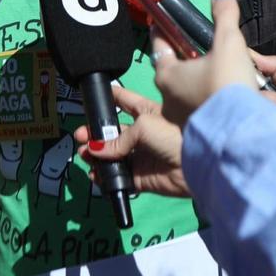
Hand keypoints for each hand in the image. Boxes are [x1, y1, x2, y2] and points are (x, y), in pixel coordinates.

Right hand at [73, 86, 189, 197]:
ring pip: (113, 156)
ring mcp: (142, 156)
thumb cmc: (173, 134)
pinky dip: (106, 177)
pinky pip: (120, 177)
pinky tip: (96, 175)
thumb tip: (96, 150)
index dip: (108, 98)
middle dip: (95, 133)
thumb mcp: (143, 126)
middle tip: (79, 136)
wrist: (195, 163)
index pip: (123, 100)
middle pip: (113, 132)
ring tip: (84, 155)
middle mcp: (142, 133)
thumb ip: (119, 139)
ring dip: (97, 155)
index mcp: (146, 112)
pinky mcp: (142, 177)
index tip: (91, 99)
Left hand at [154, 0, 257, 127]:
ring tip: (206, 74)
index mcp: (168, 74)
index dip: (161, 32)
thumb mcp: (229, 43)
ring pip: (182, 94)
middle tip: (185, 48)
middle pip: (169, 71)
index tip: (158, 22)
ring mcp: (179, 119)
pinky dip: (203, 102)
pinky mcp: (196, 134)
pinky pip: (196, 112)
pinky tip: (216, 99)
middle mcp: (168, 97)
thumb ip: (224, 15)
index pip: (159, 46)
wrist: (240, 133)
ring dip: (191, 83)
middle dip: (177, 59)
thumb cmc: (228, 85)